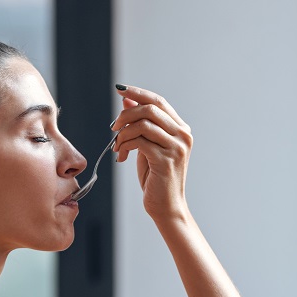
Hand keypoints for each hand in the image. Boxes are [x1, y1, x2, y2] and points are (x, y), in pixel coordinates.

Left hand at [110, 84, 192, 219]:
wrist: (166, 207)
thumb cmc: (156, 178)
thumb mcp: (146, 146)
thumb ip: (140, 124)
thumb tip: (127, 100)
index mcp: (181, 129)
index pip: (158, 101)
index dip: (138, 93)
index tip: (120, 89)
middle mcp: (182, 135)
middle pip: (150, 108)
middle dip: (126, 115)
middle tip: (113, 128)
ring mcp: (176, 147)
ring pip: (143, 123)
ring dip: (123, 133)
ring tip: (116, 147)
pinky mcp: (166, 160)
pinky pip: (139, 141)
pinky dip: (124, 145)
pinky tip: (120, 156)